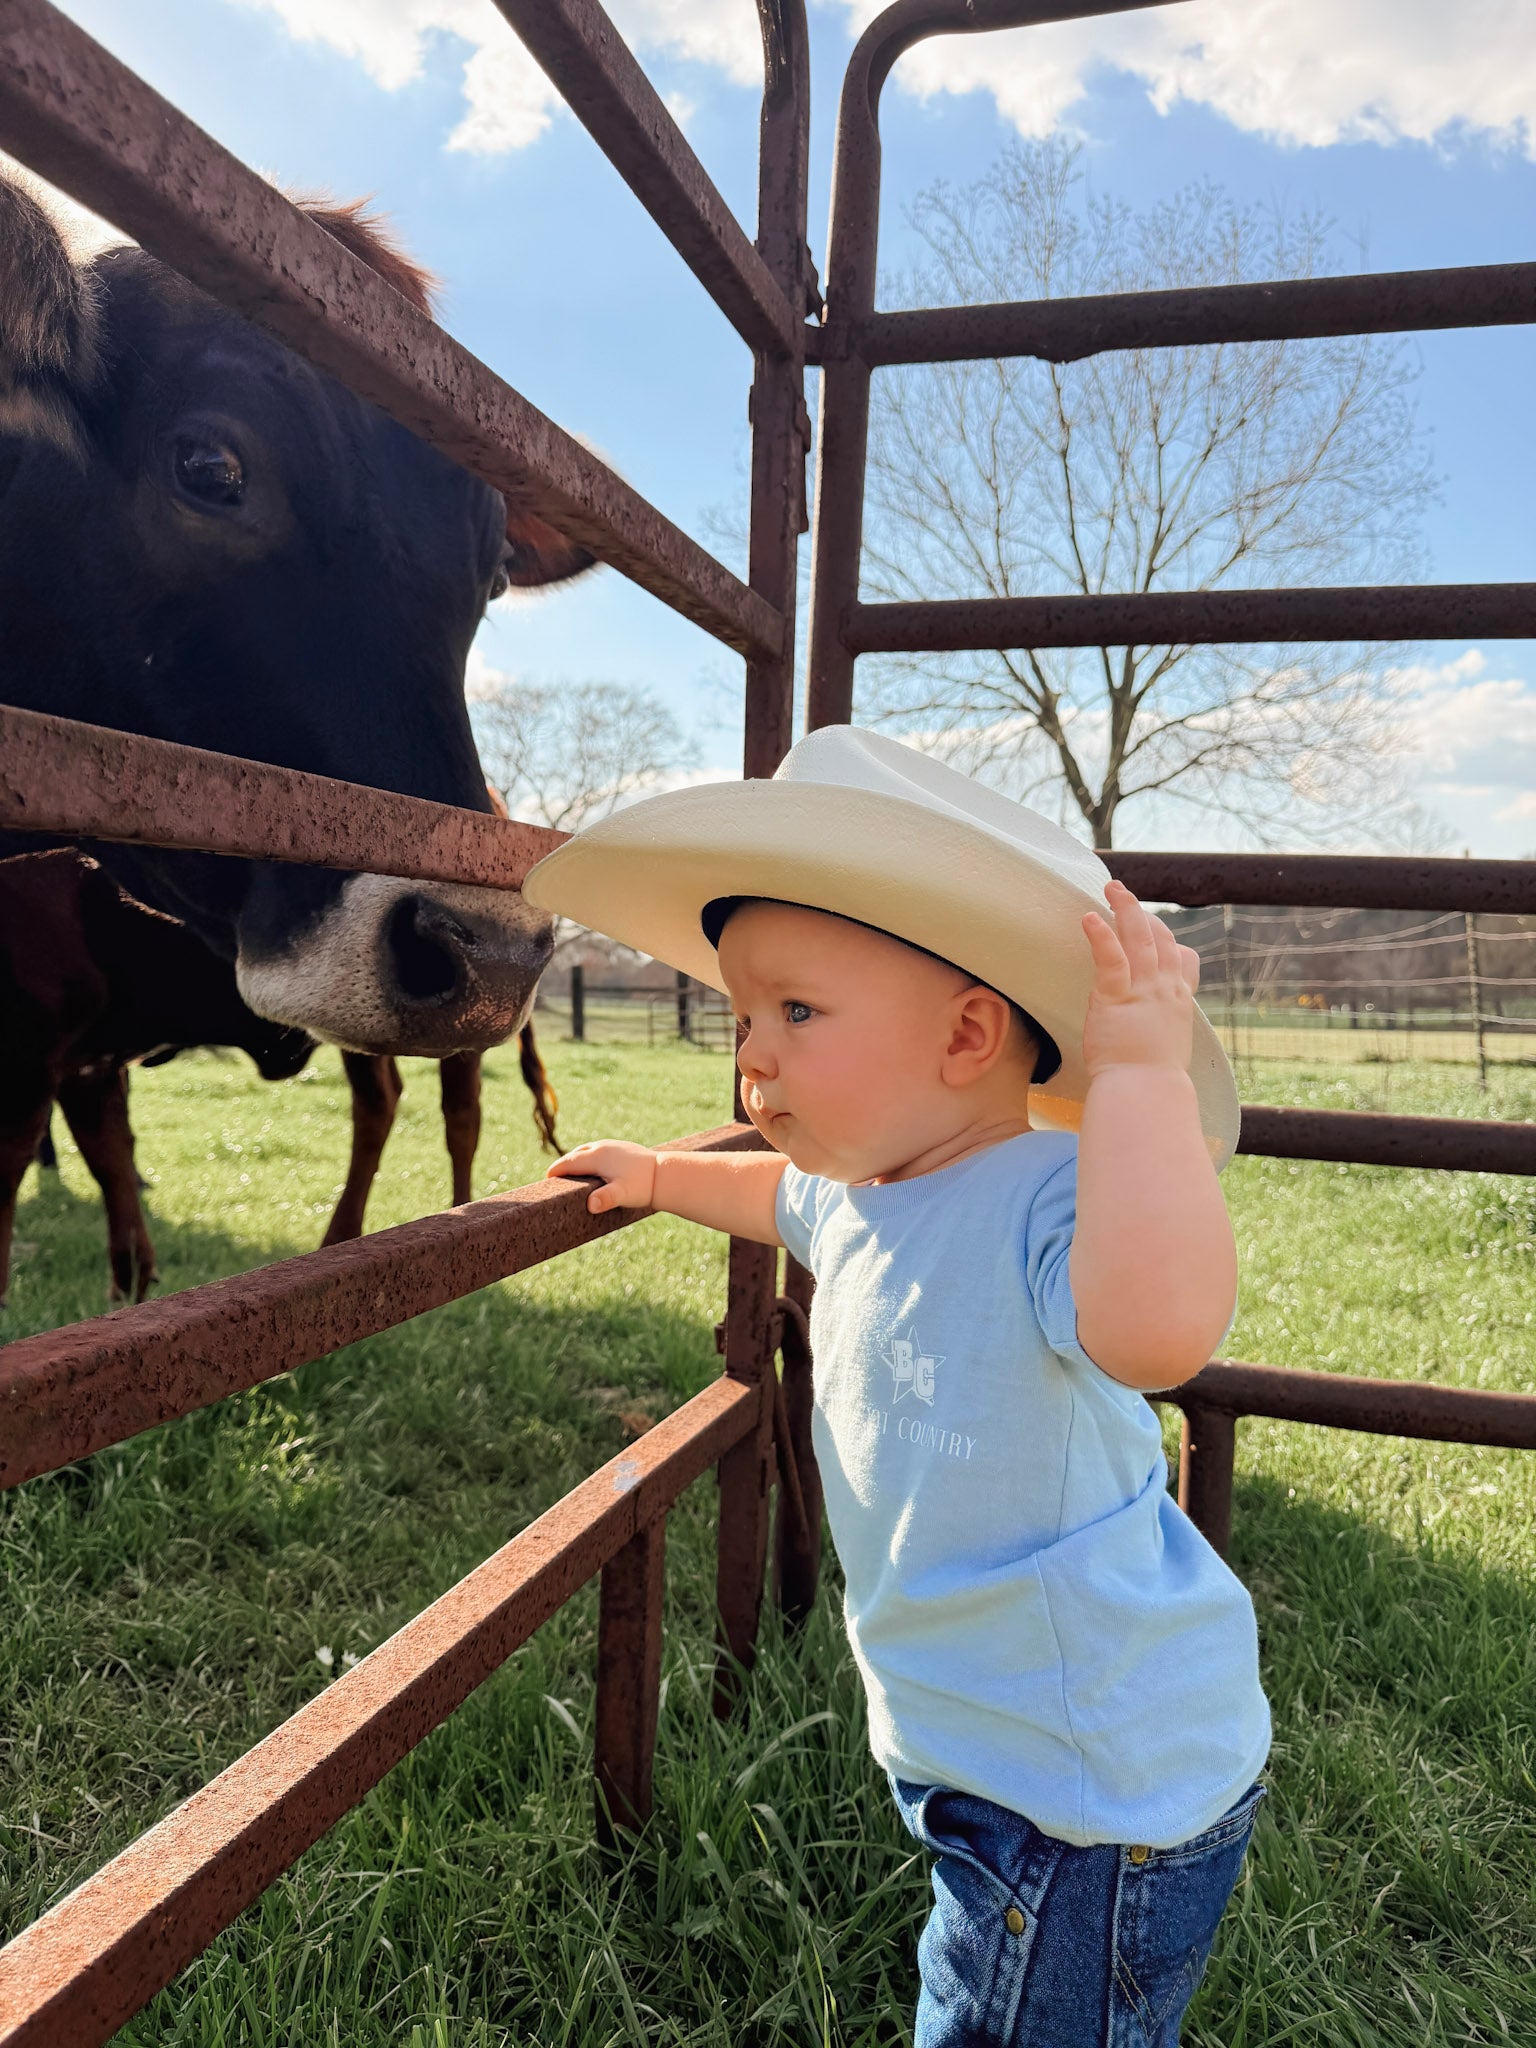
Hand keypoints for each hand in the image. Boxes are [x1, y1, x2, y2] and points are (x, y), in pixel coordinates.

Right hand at [546, 1140, 657, 1214]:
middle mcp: (603, 1147)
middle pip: (576, 1154)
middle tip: (554, 1176)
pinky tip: (594, 1165)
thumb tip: (591, 1205)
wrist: (666, 1174)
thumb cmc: (642, 1186)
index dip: (556, 1170)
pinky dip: (590, 1157)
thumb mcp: (622, 1195)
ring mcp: (613, 1145)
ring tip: (571, 1170)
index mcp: (598, 1157)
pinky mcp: (623, 1147)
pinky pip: (600, 1150)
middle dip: (564, 1164)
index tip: (546, 1178)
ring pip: (588, 1149)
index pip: (570, 1162)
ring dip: (577, 1158)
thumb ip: (606, 1199)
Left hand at [1080, 880, 1199, 1077]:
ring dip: (1125, 909)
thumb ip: (1160, 1030)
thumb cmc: (1152, 1080)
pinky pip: (1111, 958)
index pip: (1181, 959)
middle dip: (1141, 912)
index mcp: (1178, 1002)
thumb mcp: (1167, 1048)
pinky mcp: (1116, 997)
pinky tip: (1090, 918)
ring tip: (1111, 888)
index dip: (1166, 938)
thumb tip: (1151, 1033)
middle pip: (1160, 939)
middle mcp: (1165, 990)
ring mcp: (1143, 991)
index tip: (1153, 926)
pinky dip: (1101, 935)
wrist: (1145, 1091)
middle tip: (1121, 892)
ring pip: (1138, 939)